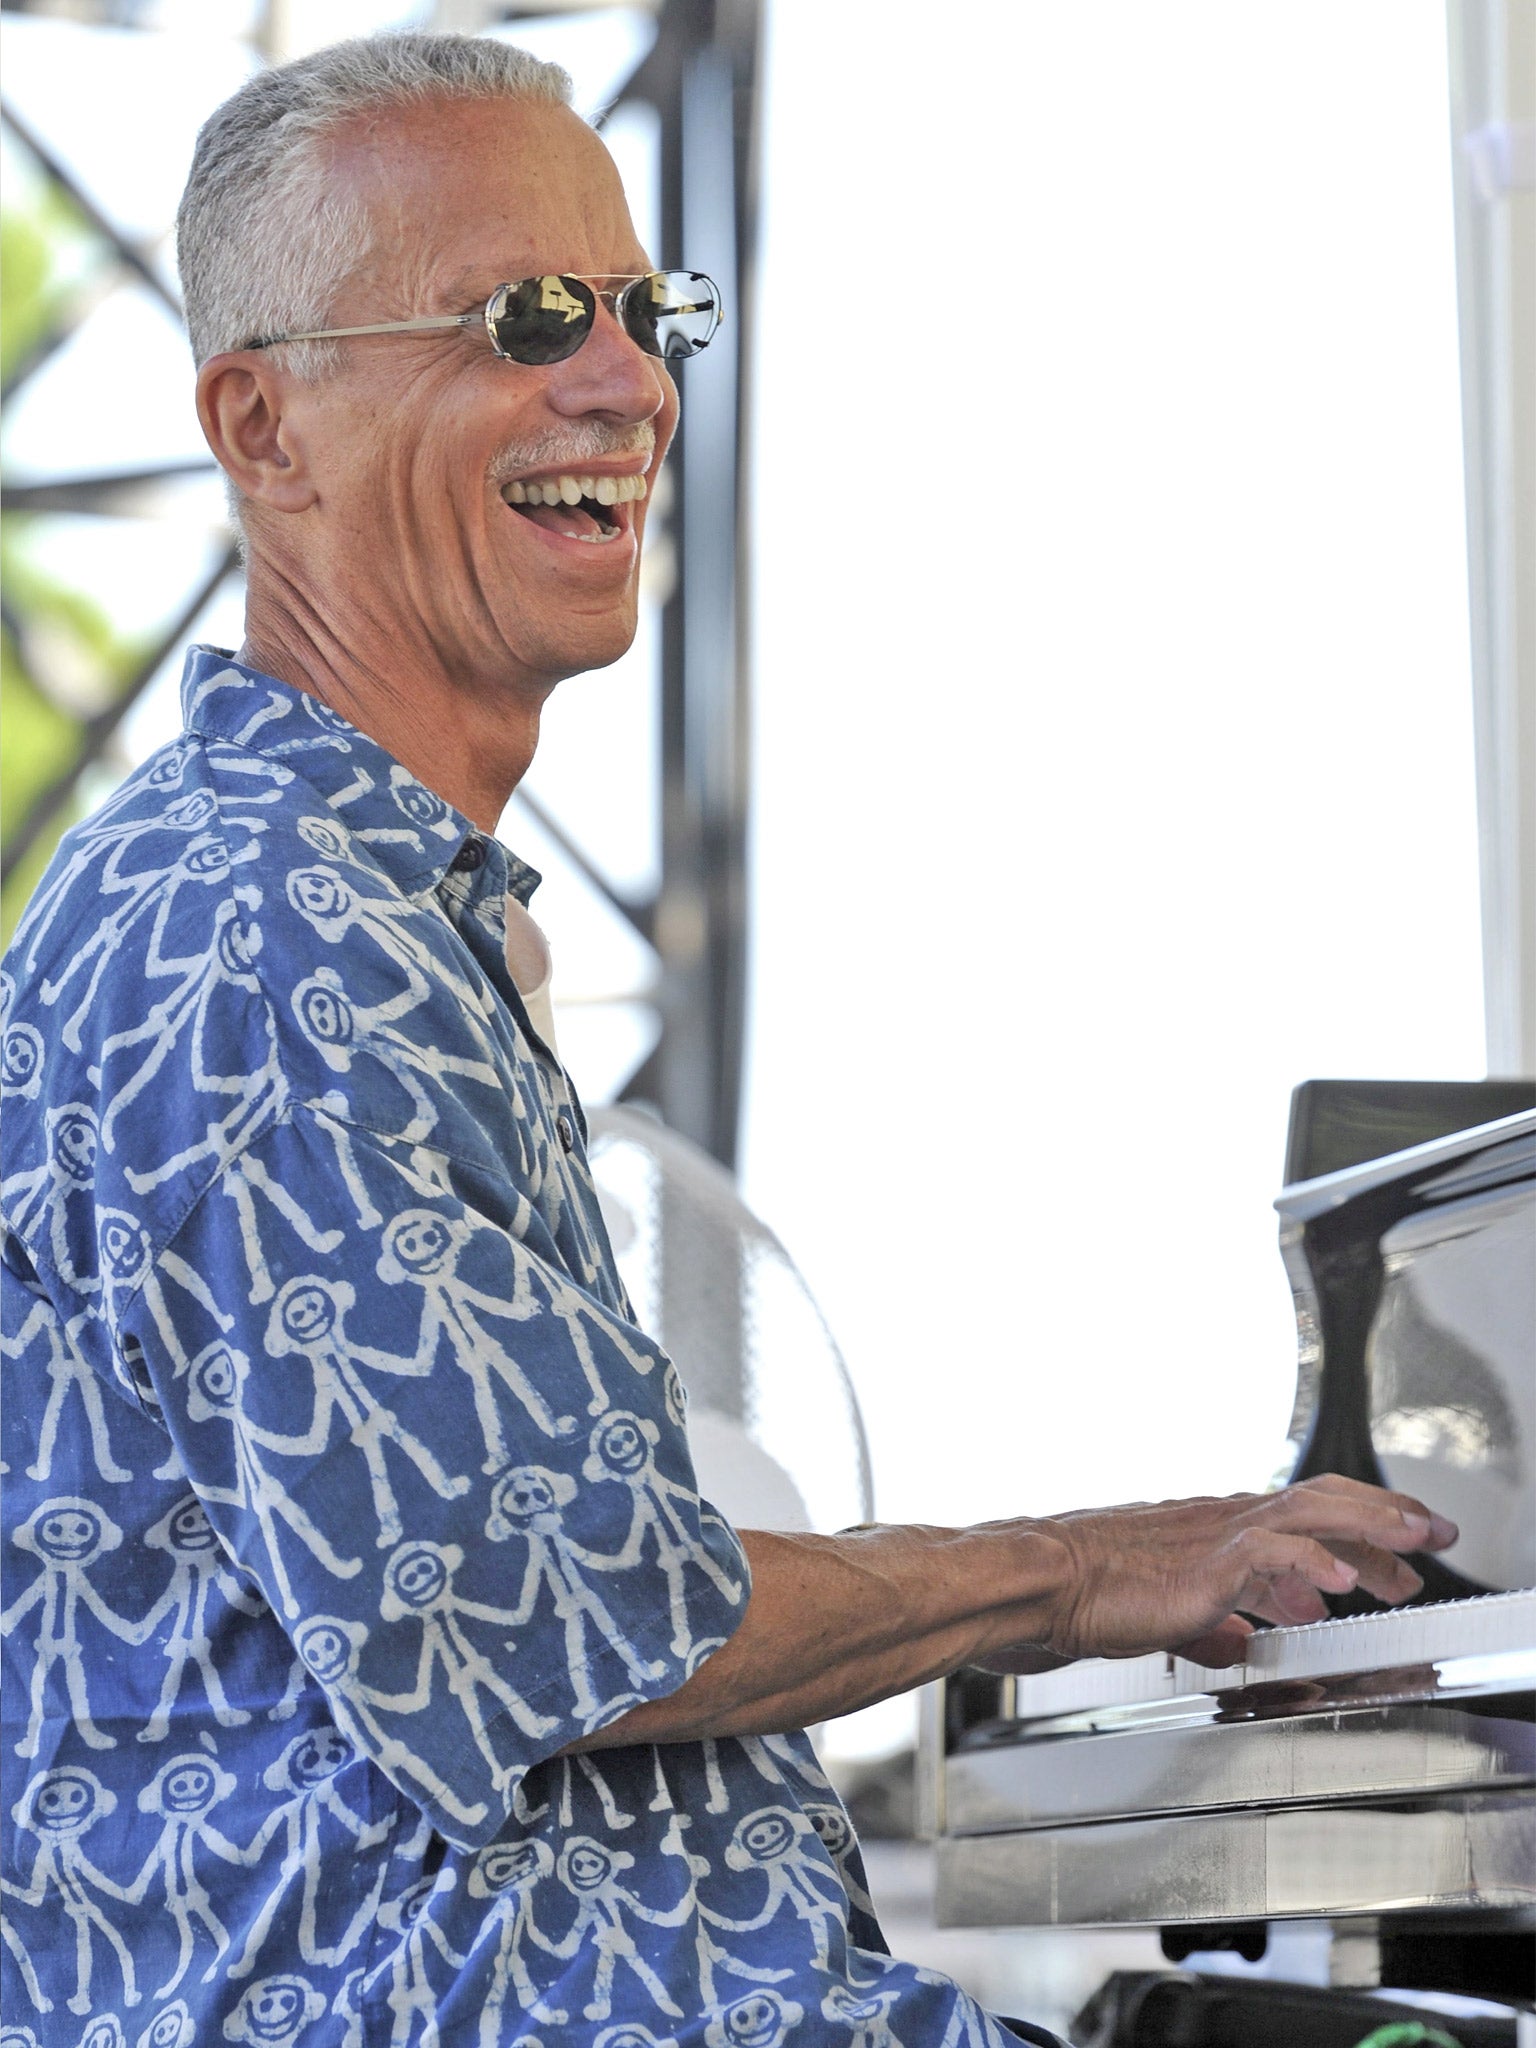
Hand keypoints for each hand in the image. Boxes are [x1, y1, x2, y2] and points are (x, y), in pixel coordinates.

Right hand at [989, 1474, 1458, 1669]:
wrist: (1037, 1580)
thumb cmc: (1083, 1593)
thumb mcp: (1163, 1613)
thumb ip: (1207, 1622)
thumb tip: (1239, 1639)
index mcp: (1212, 1529)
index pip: (1302, 1511)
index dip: (1357, 1525)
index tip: (1396, 1547)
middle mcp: (1220, 1520)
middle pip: (1321, 1499)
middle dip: (1384, 1516)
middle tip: (1434, 1532)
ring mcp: (1212, 1535)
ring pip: (1308, 1512)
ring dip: (1369, 1527)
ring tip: (1413, 1543)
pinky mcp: (1201, 1564)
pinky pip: (1268, 1553)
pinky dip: (1311, 1561)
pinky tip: (1341, 1580)